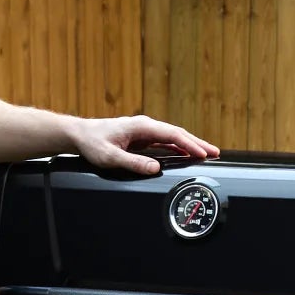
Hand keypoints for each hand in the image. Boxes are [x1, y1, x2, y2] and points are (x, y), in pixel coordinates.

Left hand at [70, 115, 219, 175]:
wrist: (79, 135)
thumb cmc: (92, 143)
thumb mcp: (111, 157)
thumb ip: (134, 163)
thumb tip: (155, 168)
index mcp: (141, 127)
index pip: (172, 135)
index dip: (190, 145)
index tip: (204, 153)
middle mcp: (145, 126)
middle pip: (177, 134)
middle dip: (197, 143)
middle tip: (215, 153)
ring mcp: (144, 132)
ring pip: (173, 137)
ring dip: (190, 145)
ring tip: (206, 153)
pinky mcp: (141, 138)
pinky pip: (165, 142)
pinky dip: (178, 147)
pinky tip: (185, 154)